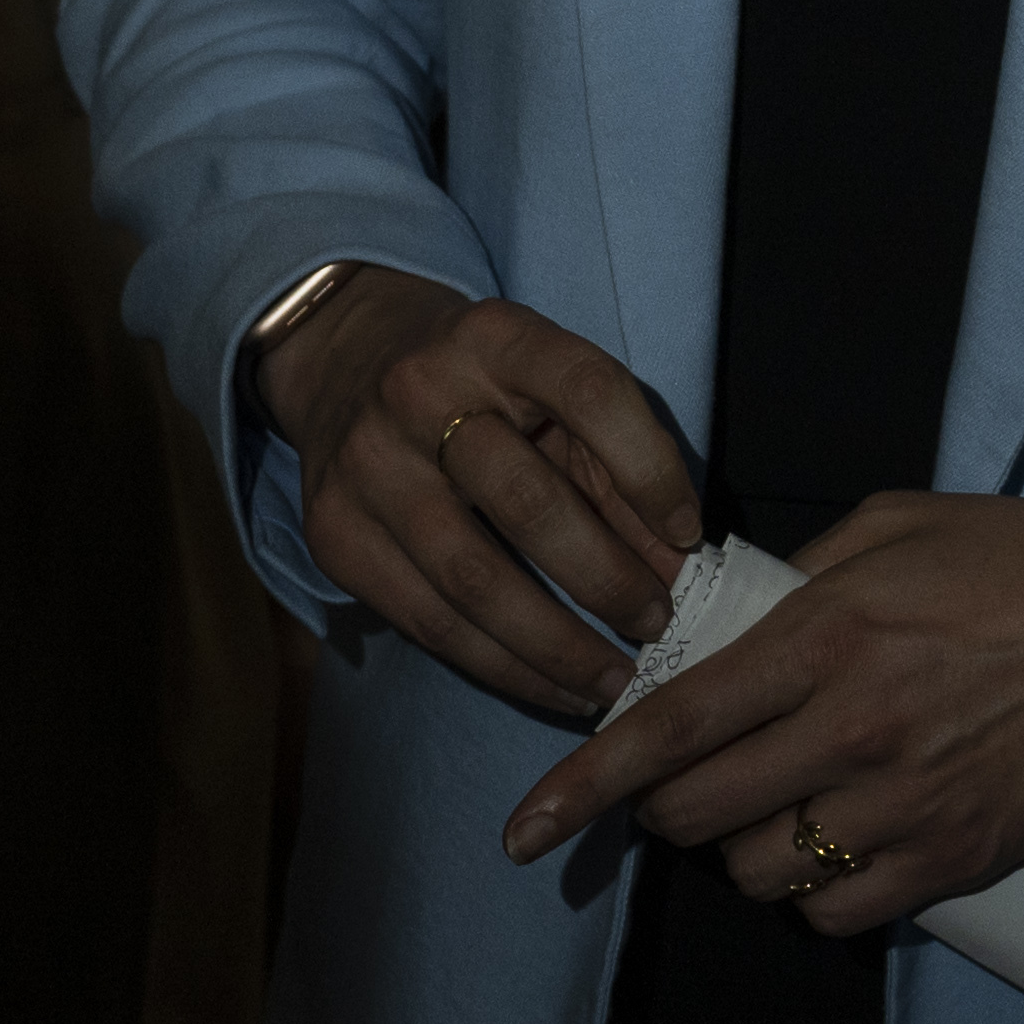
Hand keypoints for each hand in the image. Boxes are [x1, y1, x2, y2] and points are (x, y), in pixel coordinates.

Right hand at [263, 271, 702, 719]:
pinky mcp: (333, 535)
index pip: (589, 392)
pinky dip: (499, 666)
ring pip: (472, 581)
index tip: (690, 535)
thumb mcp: (553, 391)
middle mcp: (421, 393)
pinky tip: (550, 686)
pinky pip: (426, 621)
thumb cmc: (484, 383)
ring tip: (612, 683)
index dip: (649, 468)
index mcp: (496, 337)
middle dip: (605, 579)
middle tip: (658, 626)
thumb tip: (676, 566)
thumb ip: (616, 466)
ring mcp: (367, 468)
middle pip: (526, 502)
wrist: (349, 358)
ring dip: (555, 647)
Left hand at [498, 492, 1023, 934]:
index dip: (584, 783)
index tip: (525, 826)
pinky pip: (834, 912)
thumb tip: (726, 619)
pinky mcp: (954, 856)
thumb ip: (799, 573)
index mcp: (829, 637)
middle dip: (667, 806)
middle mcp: (855, 729)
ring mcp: (905, 803)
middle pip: (698, 813)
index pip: (673, 726)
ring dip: (744, 847)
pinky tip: (835, 844)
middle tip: (688, 781)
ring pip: (759, 872)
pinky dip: (814, 890)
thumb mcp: (897, 525)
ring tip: (777, 804)